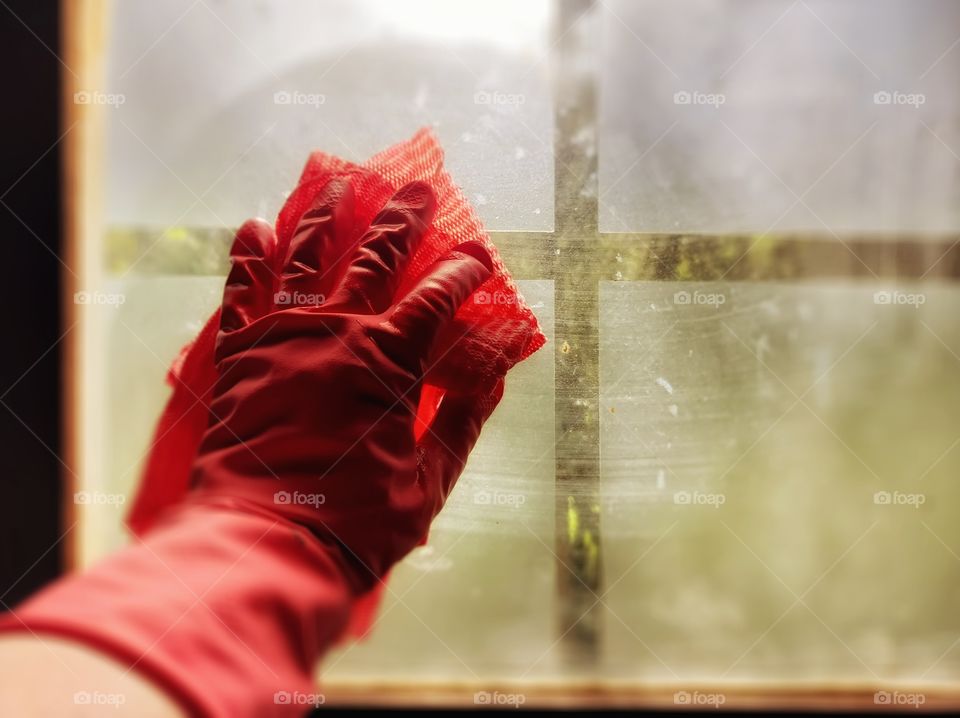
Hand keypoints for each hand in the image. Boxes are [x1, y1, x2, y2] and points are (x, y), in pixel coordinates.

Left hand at [190, 178, 501, 589]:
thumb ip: (463, 421)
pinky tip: (255, 224)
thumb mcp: (430, 480)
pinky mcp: (240, 353)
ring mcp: (283, 336)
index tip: (479, 253)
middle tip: (417, 186)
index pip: (438, 297)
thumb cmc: (357, 521)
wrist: (265, 545)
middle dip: (402, 217)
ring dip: (327, 213)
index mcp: (390, 360)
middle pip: (376, 255)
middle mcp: (337, 331)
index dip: (463, 270)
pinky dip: (249, 254)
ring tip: (340, 180)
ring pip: (307, 255)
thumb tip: (496, 376)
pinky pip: (242, 290)